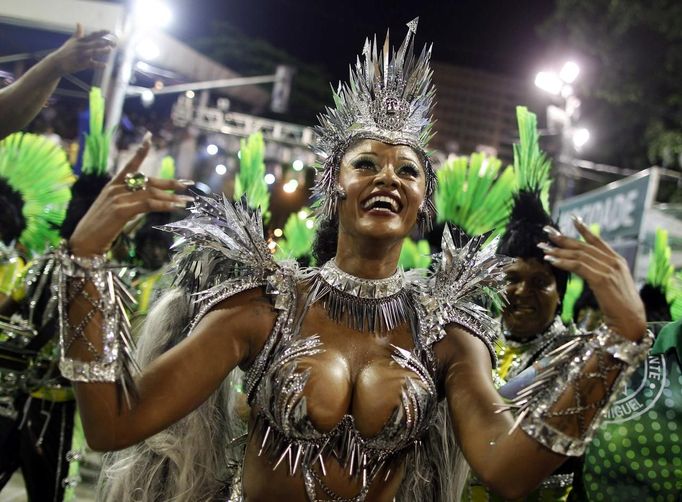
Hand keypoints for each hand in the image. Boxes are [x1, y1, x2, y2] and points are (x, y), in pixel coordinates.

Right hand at [47, 23, 115, 75]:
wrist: (57, 62)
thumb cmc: (66, 51)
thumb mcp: (71, 41)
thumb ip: (78, 33)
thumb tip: (79, 23)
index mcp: (80, 41)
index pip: (92, 35)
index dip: (100, 33)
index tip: (109, 31)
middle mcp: (81, 47)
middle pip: (94, 43)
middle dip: (104, 42)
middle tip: (114, 42)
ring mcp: (81, 55)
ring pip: (92, 52)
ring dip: (101, 51)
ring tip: (110, 50)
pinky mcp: (81, 64)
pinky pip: (91, 64)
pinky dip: (97, 65)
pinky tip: (105, 66)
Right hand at [69, 135, 193, 256]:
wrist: (84, 241)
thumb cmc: (101, 228)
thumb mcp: (116, 209)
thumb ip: (131, 201)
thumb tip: (151, 201)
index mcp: (113, 185)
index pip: (130, 164)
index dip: (140, 151)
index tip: (149, 137)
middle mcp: (116, 188)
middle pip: (149, 182)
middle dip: (170, 183)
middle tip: (188, 184)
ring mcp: (117, 198)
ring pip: (151, 194)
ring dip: (172, 198)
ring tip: (187, 201)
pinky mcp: (121, 210)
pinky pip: (148, 205)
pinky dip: (164, 205)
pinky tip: (175, 207)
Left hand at [539, 217, 646, 340]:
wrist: (631, 320)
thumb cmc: (620, 306)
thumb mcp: (613, 284)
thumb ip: (601, 272)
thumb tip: (585, 267)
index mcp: (617, 261)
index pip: (598, 241)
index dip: (584, 229)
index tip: (573, 219)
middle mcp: (613, 262)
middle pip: (584, 246)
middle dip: (563, 239)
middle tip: (547, 232)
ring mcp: (608, 270)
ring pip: (579, 256)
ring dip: (558, 251)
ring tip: (543, 248)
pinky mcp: (601, 279)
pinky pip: (578, 267)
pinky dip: (563, 262)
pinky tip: (551, 260)